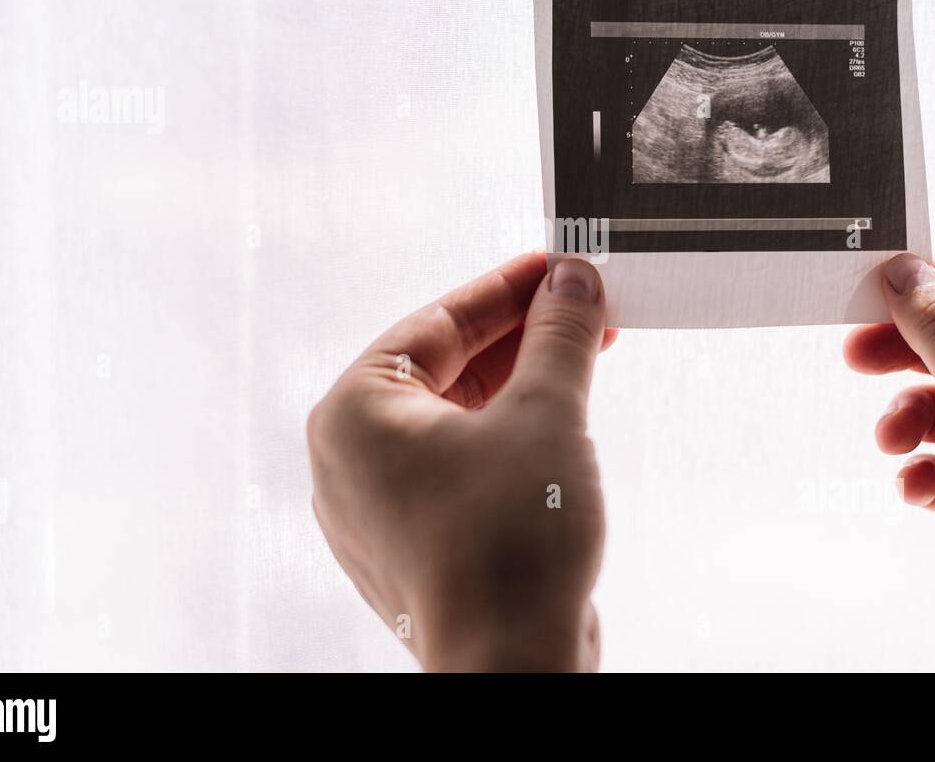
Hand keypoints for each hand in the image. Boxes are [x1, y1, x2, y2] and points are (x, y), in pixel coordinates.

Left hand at [307, 253, 613, 670]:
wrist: (513, 667)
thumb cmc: (508, 548)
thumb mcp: (545, 413)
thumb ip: (557, 335)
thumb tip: (570, 282)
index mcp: (354, 414)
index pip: (437, 323)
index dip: (505, 288)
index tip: (555, 265)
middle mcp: (352, 458)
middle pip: (445, 368)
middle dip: (520, 337)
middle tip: (580, 306)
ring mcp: (380, 505)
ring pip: (457, 418)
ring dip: (521, 384)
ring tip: (583, 353)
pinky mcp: (417, 538)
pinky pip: (461, 463)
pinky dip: (507, 434)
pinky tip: (559, 416)